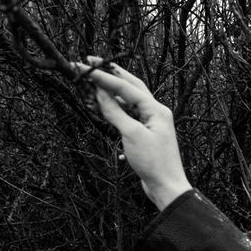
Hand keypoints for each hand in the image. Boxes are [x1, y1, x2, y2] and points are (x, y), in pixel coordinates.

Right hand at [73, 56, 191, 210]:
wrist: (166, 187)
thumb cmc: (153, 162)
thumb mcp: (131, 134)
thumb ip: (115, 112)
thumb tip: (100, 93)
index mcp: (156, 109)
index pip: (126, 86)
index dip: (103, 76)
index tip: (84, 66)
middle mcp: (156, 112)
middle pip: (131, 86)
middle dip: (111, 74)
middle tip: (90, 63)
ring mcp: (152, 123)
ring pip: (129, 101)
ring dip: (111, 92)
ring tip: (91, 84)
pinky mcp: (146, 134)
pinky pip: (128, 116)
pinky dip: (115, 110)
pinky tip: (103, 107)